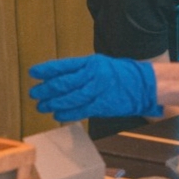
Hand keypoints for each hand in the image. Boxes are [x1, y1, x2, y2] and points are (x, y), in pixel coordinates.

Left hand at [28, 55, 162, 121]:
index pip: (63, 66)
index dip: (46, 70)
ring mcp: (97, 91)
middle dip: (46, 89)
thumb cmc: (122, 73)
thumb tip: (59, 77)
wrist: (145, 85)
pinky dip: (67, 114)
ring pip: (69, 99)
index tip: (33, 73)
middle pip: (63, 84)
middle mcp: (92, 76)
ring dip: (53, 103)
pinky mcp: (102, 106)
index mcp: (91, 62)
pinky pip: (80, 111)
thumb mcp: (100, 64)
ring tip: (42, 106)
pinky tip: (57, 115)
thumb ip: (81, 70)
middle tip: (34, 93)